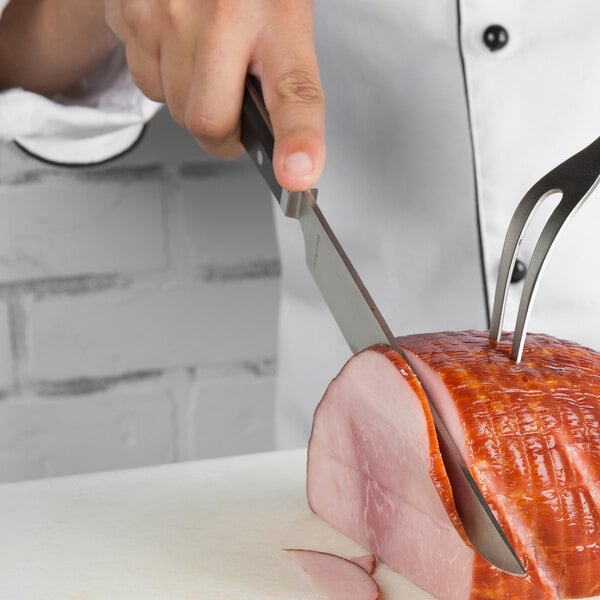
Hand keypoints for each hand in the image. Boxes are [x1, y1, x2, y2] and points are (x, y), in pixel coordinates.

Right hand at [104, 0, 324, 190]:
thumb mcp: (283, 18)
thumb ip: (284, 80)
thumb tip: (284, 149)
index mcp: (279, 16)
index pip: (294, 92)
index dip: (297, 139)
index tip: (297, 173)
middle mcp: (223, 13)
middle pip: (210, 123)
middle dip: (223, 134)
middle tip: (236, 113)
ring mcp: (170, 14)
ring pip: (175, 109)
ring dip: (192, 101)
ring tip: (207, 59)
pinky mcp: (131, 14)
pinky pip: (147, 84)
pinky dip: (164, 78)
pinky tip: (178, 45)